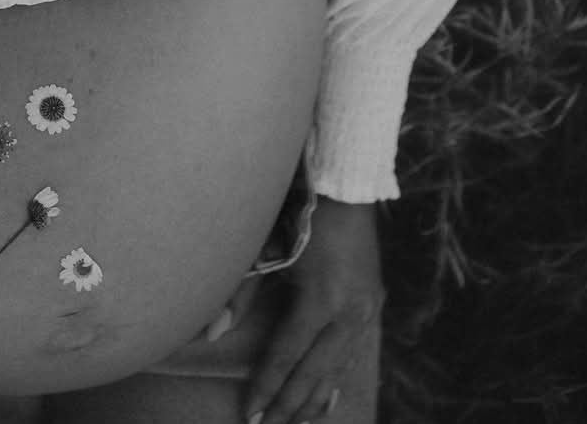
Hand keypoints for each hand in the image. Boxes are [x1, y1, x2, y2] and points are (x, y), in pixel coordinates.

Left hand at [212, 196, 383, 423]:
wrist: (344, 187)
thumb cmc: (296, 214)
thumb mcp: (267, 252)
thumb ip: (241, 295)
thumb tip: (213, 334)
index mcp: (321, 300)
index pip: (287, 356)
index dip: (267, 387)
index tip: (250, 415)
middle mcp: (349, 312)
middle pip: (315, 371)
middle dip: (290, 403)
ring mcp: (366, 310)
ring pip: (339, 368)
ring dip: (315, 397)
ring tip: (295, 422)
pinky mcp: (373, 303)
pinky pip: (355, 352)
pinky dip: (338, 376)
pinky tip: (329, 396)